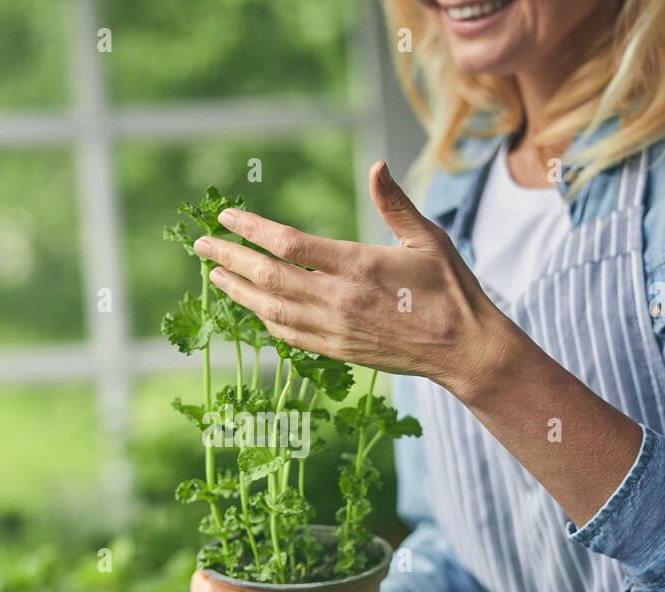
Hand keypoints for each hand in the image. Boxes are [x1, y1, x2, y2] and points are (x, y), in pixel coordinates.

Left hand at [193, 160, 512, 396]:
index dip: (251, 229)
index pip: (287, 243)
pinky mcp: (337, 351)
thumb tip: (377, 165)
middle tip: (200, 245)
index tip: (226, 217)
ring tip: (214, 274)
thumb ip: (395, 204)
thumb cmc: (450, 289)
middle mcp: (339, 300)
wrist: (463, 350)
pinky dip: (264, 319)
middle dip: (228, 259)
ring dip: (237, 291)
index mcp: (358, 266)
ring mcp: (335, 330)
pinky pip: (288, 335)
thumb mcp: (428, 239)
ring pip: (270, 310)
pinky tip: (251, 306)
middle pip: (267, 277)